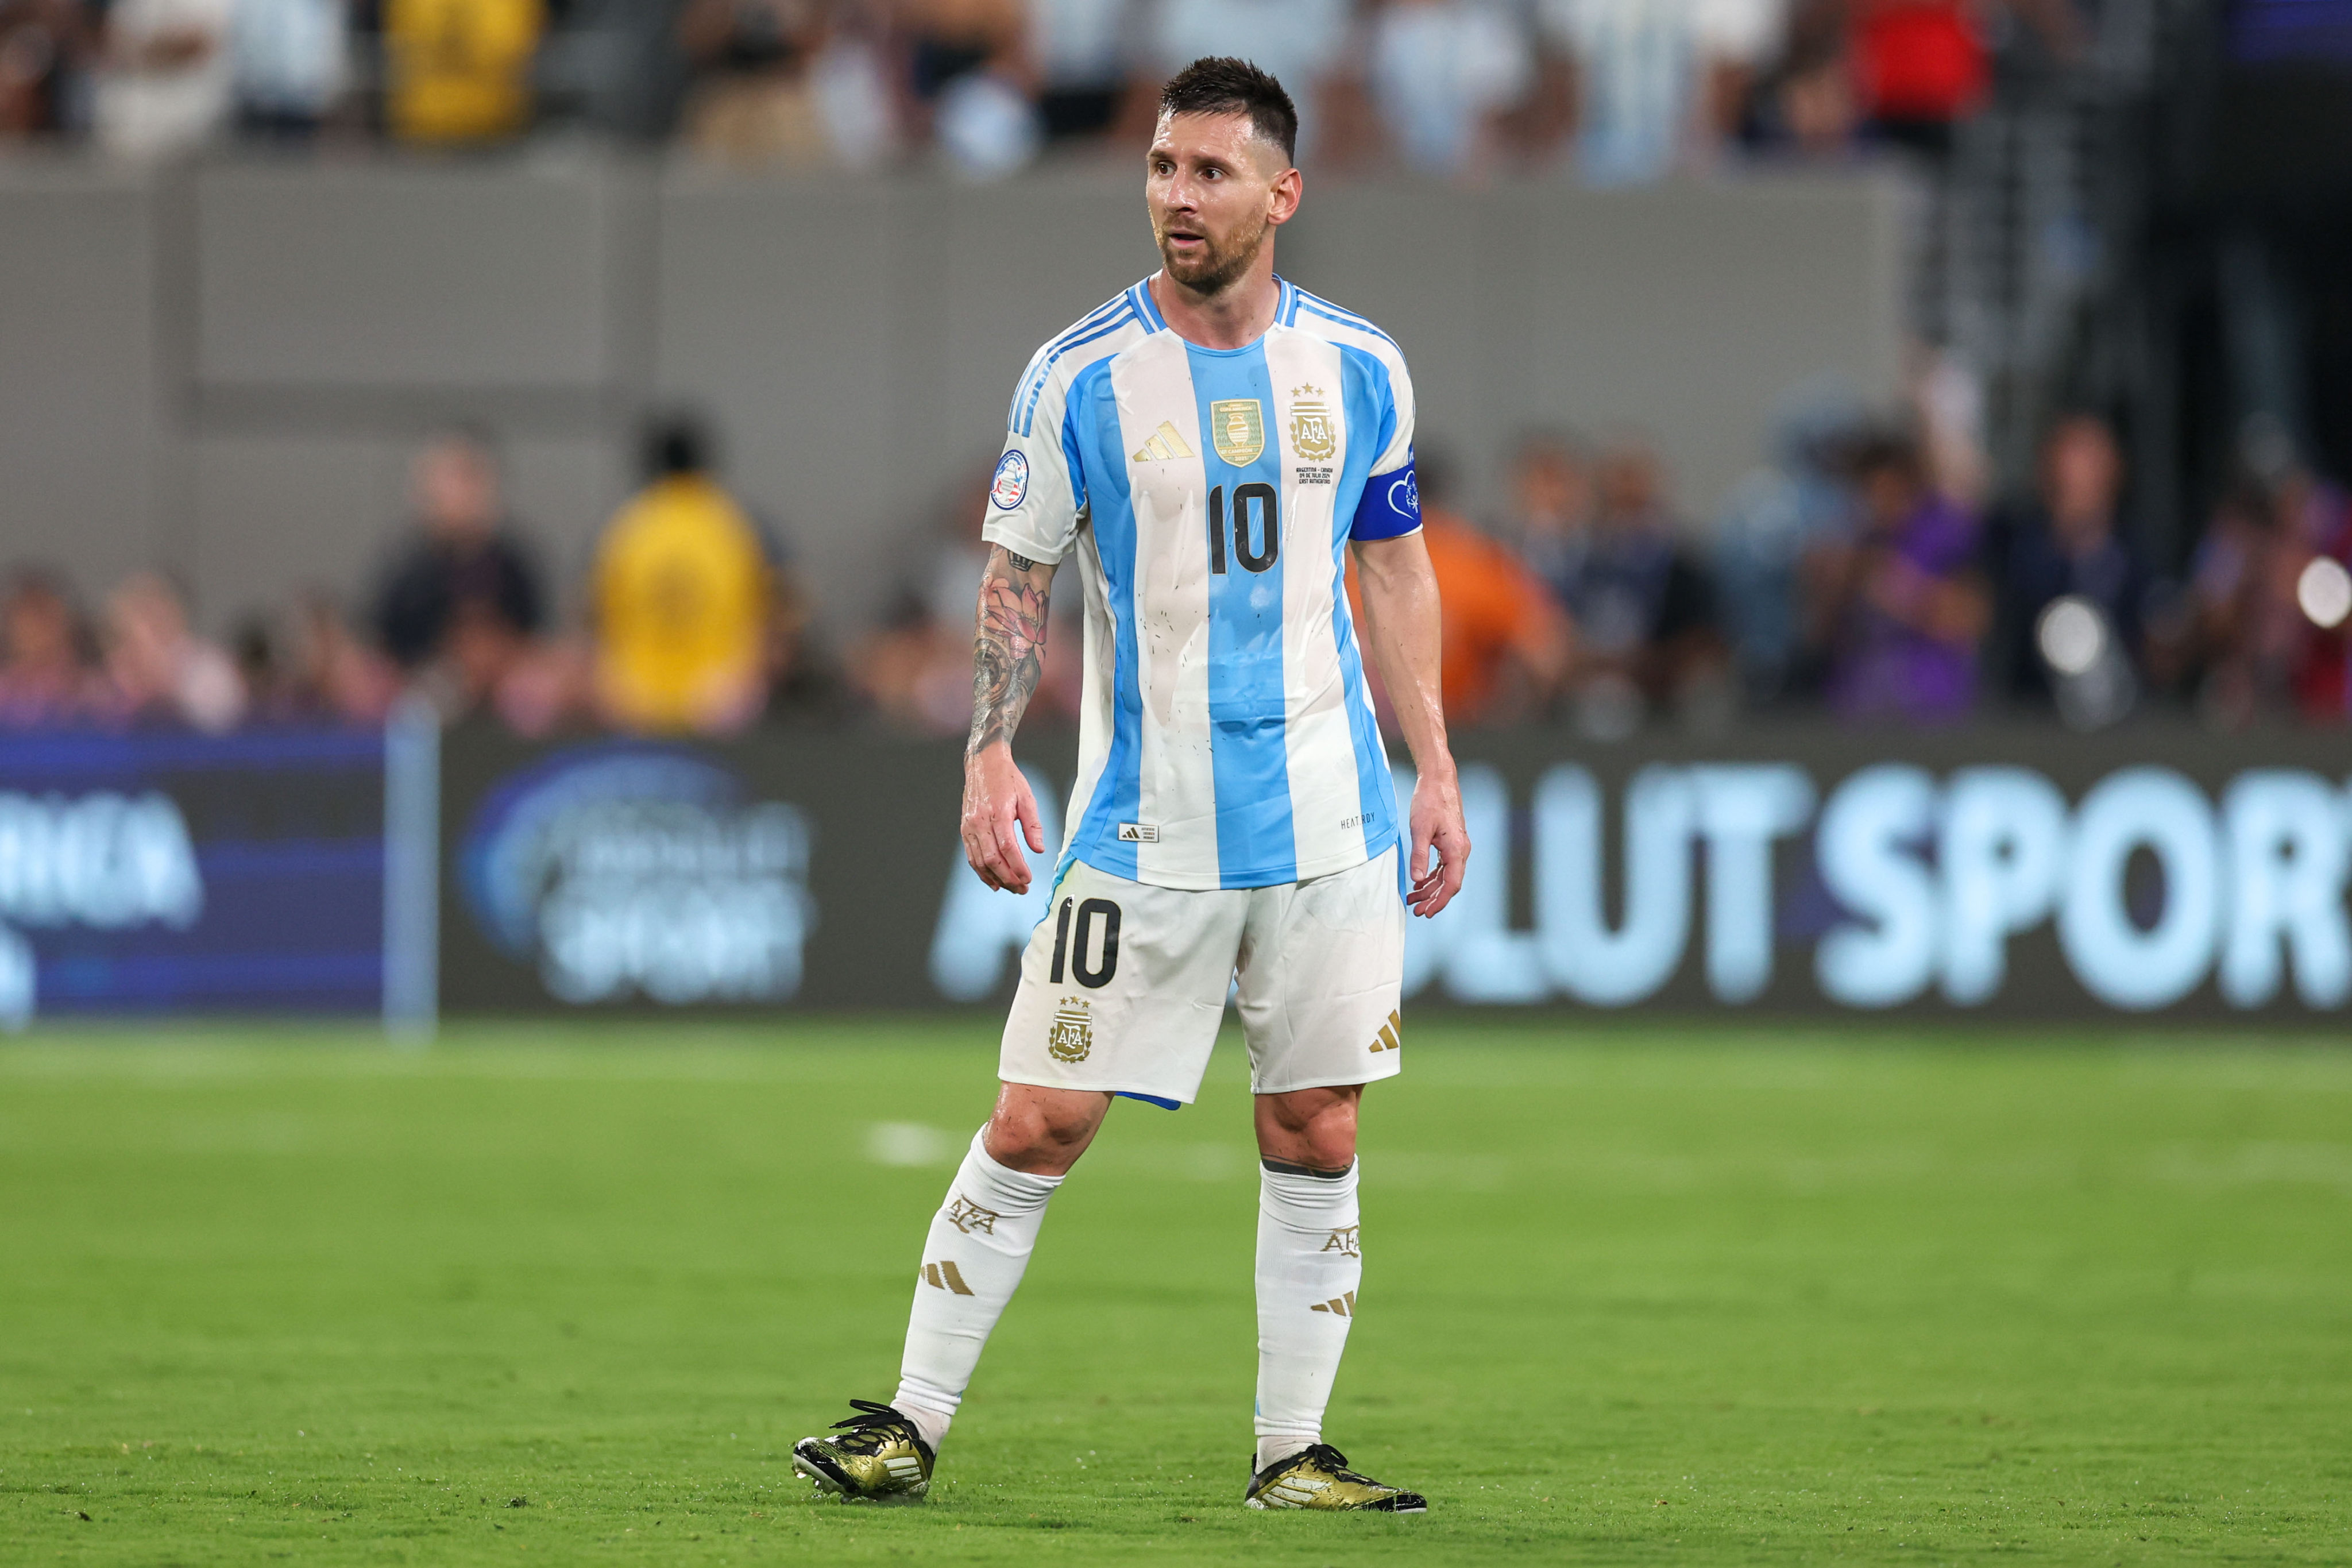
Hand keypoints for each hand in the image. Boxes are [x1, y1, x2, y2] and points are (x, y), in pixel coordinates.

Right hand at [962, 741, 1043, 893]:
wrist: (983, 763)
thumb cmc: (1007, 779)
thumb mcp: (1027, 798)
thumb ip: (1033, 825)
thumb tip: (1039, 849)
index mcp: (998, 813)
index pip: (1007, 848)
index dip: (1018, 867)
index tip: (1029, 879)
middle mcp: (980, 822)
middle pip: (992, 859)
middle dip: (1008, 878)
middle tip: (1022, 889)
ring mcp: (969, 826)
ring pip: (979, 861)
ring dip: (995, 879)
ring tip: (1010, 888)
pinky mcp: (964, 829)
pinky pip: (971, 856)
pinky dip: (981, 872)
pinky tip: (993, 881)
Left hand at [1405, 762, 1467, 917]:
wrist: (1439, 780)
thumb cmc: (1430, 801)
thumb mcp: (1419, 829)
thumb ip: (1419, 856)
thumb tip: (1417, 880)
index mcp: (1456, 849)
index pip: (1451, 884)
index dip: (1439, 901)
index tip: (1427, 913)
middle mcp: (1461, 850)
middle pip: (1450, 883)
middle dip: (1433, 899)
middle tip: (1416, 910)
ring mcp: (1457, 846)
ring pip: (1446, 876)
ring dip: (1430, 889)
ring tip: (1413, 899)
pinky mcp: (1451, 842)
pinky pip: (1444, 866)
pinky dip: (1432, 876)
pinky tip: (1420, 882)